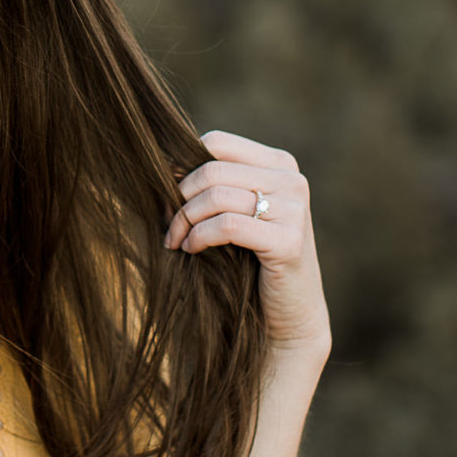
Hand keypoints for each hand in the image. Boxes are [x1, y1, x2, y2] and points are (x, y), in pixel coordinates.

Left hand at [163, 131, 330, 353]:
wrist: (290, 314)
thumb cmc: (254, 262)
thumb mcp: (240, 213)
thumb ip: (217, 185)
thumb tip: (161, 164)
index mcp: (281, 164)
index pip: (218, 142)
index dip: (183, 165)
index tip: (167, 195)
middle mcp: (292, 180)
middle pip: (213, 169)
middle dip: (179, 198)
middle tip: (167, 225)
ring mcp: (294, 209)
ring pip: (217, 195)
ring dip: (185, 220)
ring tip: (177, 240)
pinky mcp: (288, 241)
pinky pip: (227, 226)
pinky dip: (200, 237)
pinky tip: (191, 249)